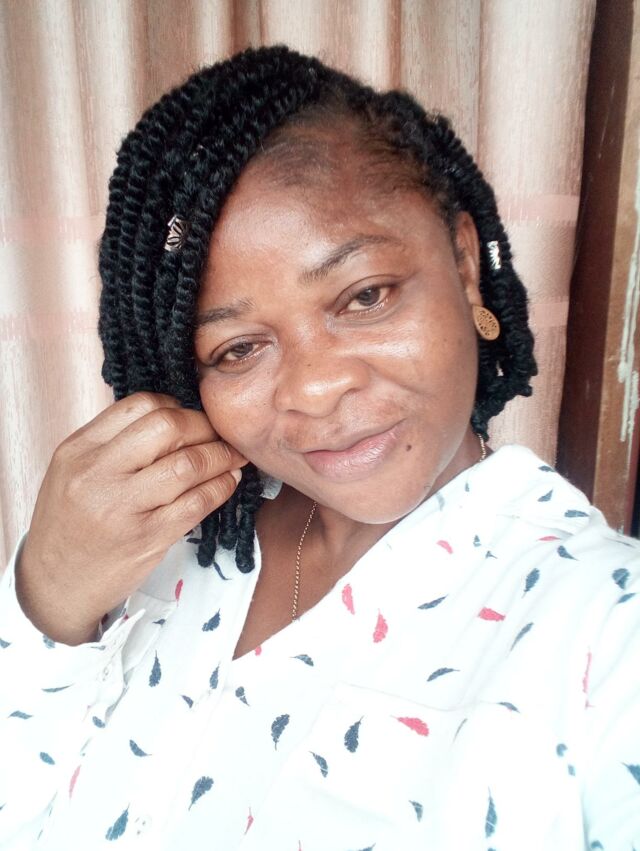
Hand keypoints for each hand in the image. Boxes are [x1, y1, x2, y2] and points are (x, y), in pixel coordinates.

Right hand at [16, 392, 247, 644]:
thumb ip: (113, 443)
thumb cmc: (69, 525)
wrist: (54, 585)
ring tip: (233, 456)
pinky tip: (228, 482)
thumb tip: (173, 418)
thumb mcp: (73, 472)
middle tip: (219, 434)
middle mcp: (98, 473)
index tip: (192, 419)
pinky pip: (197, 503)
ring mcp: (122, 507)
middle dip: (205, 426)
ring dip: (221, 456)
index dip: (177, 406)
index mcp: (79, 449)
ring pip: (189, 463)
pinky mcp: (147, 538)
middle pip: (168, 426)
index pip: (139, 405)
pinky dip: (221, 487)